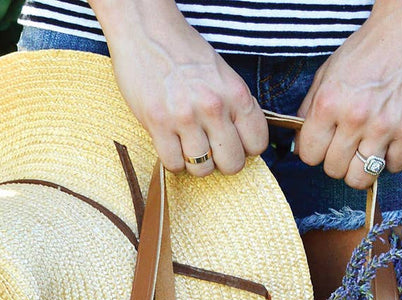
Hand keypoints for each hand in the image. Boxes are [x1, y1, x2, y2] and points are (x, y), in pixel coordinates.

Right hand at [90, 0, 267, 174]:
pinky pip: (173, 164)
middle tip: (209, 146)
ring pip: (202, 169)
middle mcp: (214, 107)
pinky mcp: (158, 123)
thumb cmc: (185, 53)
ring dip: (195, 162)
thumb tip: (244, 141)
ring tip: (187, 143)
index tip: (231, 140)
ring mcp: (185, 117)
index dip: (244, 147)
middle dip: (221, 161)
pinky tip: (170, 142)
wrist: (145, 29)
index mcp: (236, 94)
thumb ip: (236, 107)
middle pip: (232, 164)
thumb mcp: (223, 75)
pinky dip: (173, 159)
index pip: (257, 144)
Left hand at [295, 1, 401, 188]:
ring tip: (365, 151)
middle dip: (337, 161)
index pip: (309, 155)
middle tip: (347, 145)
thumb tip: (300, 145)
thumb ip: (309, 110)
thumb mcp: (326, 74)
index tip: (324, 144)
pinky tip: (388, 144)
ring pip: (361, 178)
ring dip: (361, 169)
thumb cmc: (366, 51)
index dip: (314, 152)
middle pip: (333, 170)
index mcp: (328, 103)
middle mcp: (354, 117)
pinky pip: (394, 167)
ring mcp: (383, 127)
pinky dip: (390, 161)